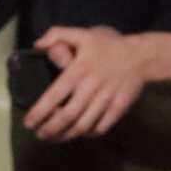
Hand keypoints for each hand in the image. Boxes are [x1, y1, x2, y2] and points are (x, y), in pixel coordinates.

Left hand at [22, 26, 170, 142]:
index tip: (29, 122)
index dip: (39, 112)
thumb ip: (58, 34)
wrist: (141, 55)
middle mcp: (91, 87)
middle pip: (67, 117)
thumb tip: (37, 44)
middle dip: (50, 130)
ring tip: (55, 138)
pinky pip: (101, 127)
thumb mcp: (83, 33)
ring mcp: (106, 99)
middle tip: (40, 134)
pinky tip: (80, 133)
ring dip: (66, 135)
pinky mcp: (119, 108)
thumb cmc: (109, 46)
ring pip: (83, 126)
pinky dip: (88, 134)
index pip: (54, 96)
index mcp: (78, 70)